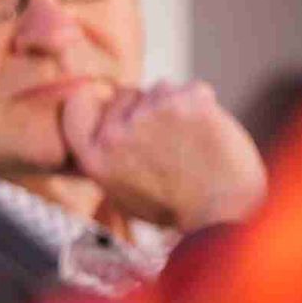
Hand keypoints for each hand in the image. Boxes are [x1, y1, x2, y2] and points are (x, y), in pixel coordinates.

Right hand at [61, 79, 267, 231]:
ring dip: (175, 106)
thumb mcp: (120, 191)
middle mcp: (115, 133)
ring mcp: (150, 114)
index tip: (118, 111)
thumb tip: (104, 126)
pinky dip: (203, 106)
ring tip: (190, 143)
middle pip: (126, 95)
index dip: (100, 105)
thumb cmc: (176, 208)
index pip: (77, 106)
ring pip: (160, 90)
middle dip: (144, 107)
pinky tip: (208, 134)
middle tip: (167, 141)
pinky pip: (192, 90)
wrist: (224, 212)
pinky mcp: (186, 102)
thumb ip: (105, 156)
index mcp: (94, 156)